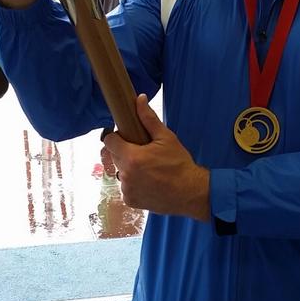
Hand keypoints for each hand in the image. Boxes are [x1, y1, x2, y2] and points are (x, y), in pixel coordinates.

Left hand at [103, 95, 210, 219]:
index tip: (127, 138)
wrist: (190, 192)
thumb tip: (139, 99)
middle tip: (143, 153)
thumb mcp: (166, 138)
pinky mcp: (130, 201)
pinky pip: (126, 188)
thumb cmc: (180, 164)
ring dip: (129, 169)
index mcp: (132, 157)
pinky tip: (149, 182)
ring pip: (120, 173)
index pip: (109, 142)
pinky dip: (134, 185)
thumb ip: (149, 118)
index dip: (117, 137)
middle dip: (125, 152)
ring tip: (148, 169)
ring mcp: (127, 190)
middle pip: (114, 157)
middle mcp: (125, 175)